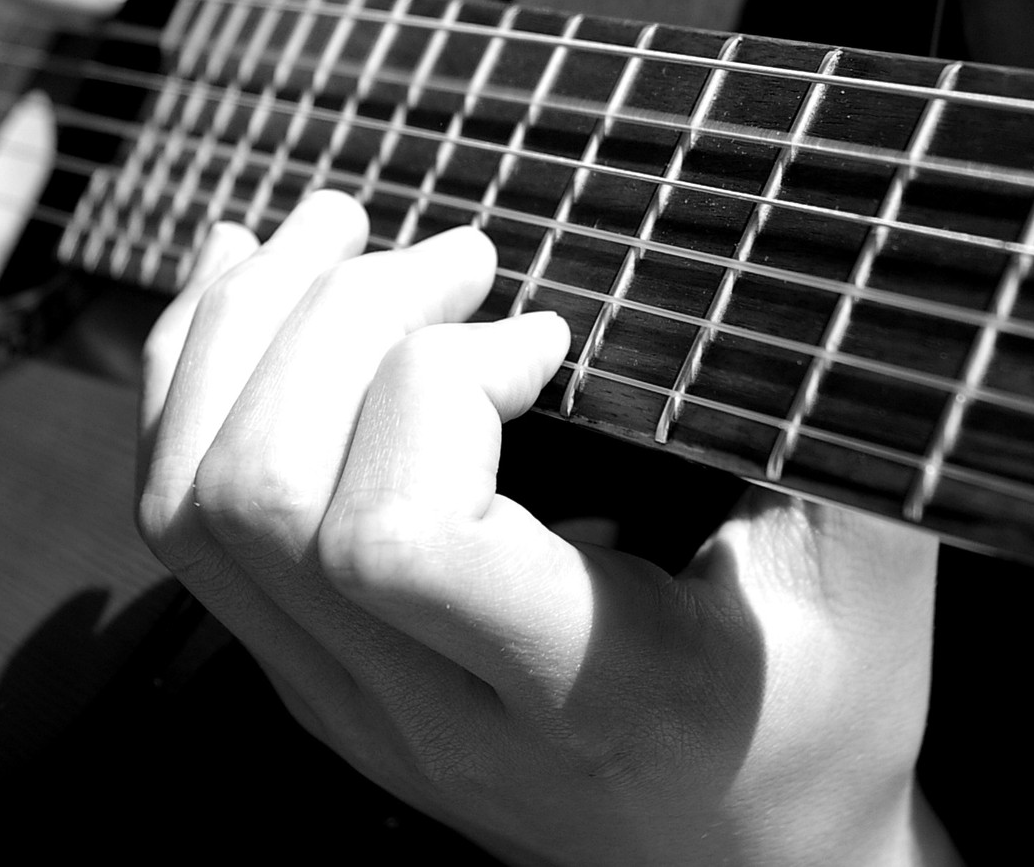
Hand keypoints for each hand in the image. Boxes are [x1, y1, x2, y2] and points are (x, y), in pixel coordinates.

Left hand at [137, 191, 961, 865]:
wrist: (728, 860)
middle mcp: (419, 709)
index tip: (548, 332)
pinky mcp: (293, 659)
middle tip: (458, 255)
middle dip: (339, 319)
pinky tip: (244, 280)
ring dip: (246, 326)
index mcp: (574, 692)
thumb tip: (782, 271)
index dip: (441, 384)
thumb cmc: (809, 716)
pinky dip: (189, 370)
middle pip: (264, 494)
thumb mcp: (859, 585)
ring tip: (340, 230)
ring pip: (188, 498)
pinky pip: (174, 511)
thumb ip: (831, 438)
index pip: (396, 539)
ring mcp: (333, 692)